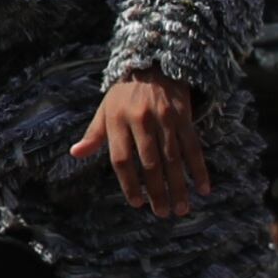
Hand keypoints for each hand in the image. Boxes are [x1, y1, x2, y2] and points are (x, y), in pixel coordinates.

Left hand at [70, 77, 210, 217]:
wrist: (153, 63)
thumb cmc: (125, 94)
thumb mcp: (105, 109)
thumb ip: (93, 134)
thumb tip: (75, 153)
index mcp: (117, 121)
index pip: (121, 160)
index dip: (129, 184)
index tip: (137, 203)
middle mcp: (141, 120)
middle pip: (149, 163)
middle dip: (157, 191)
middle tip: (162, 213)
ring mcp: (164, 118)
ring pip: (173, 159)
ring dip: (178, 186)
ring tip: (181, 209)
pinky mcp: (184, 115)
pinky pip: (193, 147)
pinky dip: (199, 169)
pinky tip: (203, 188)